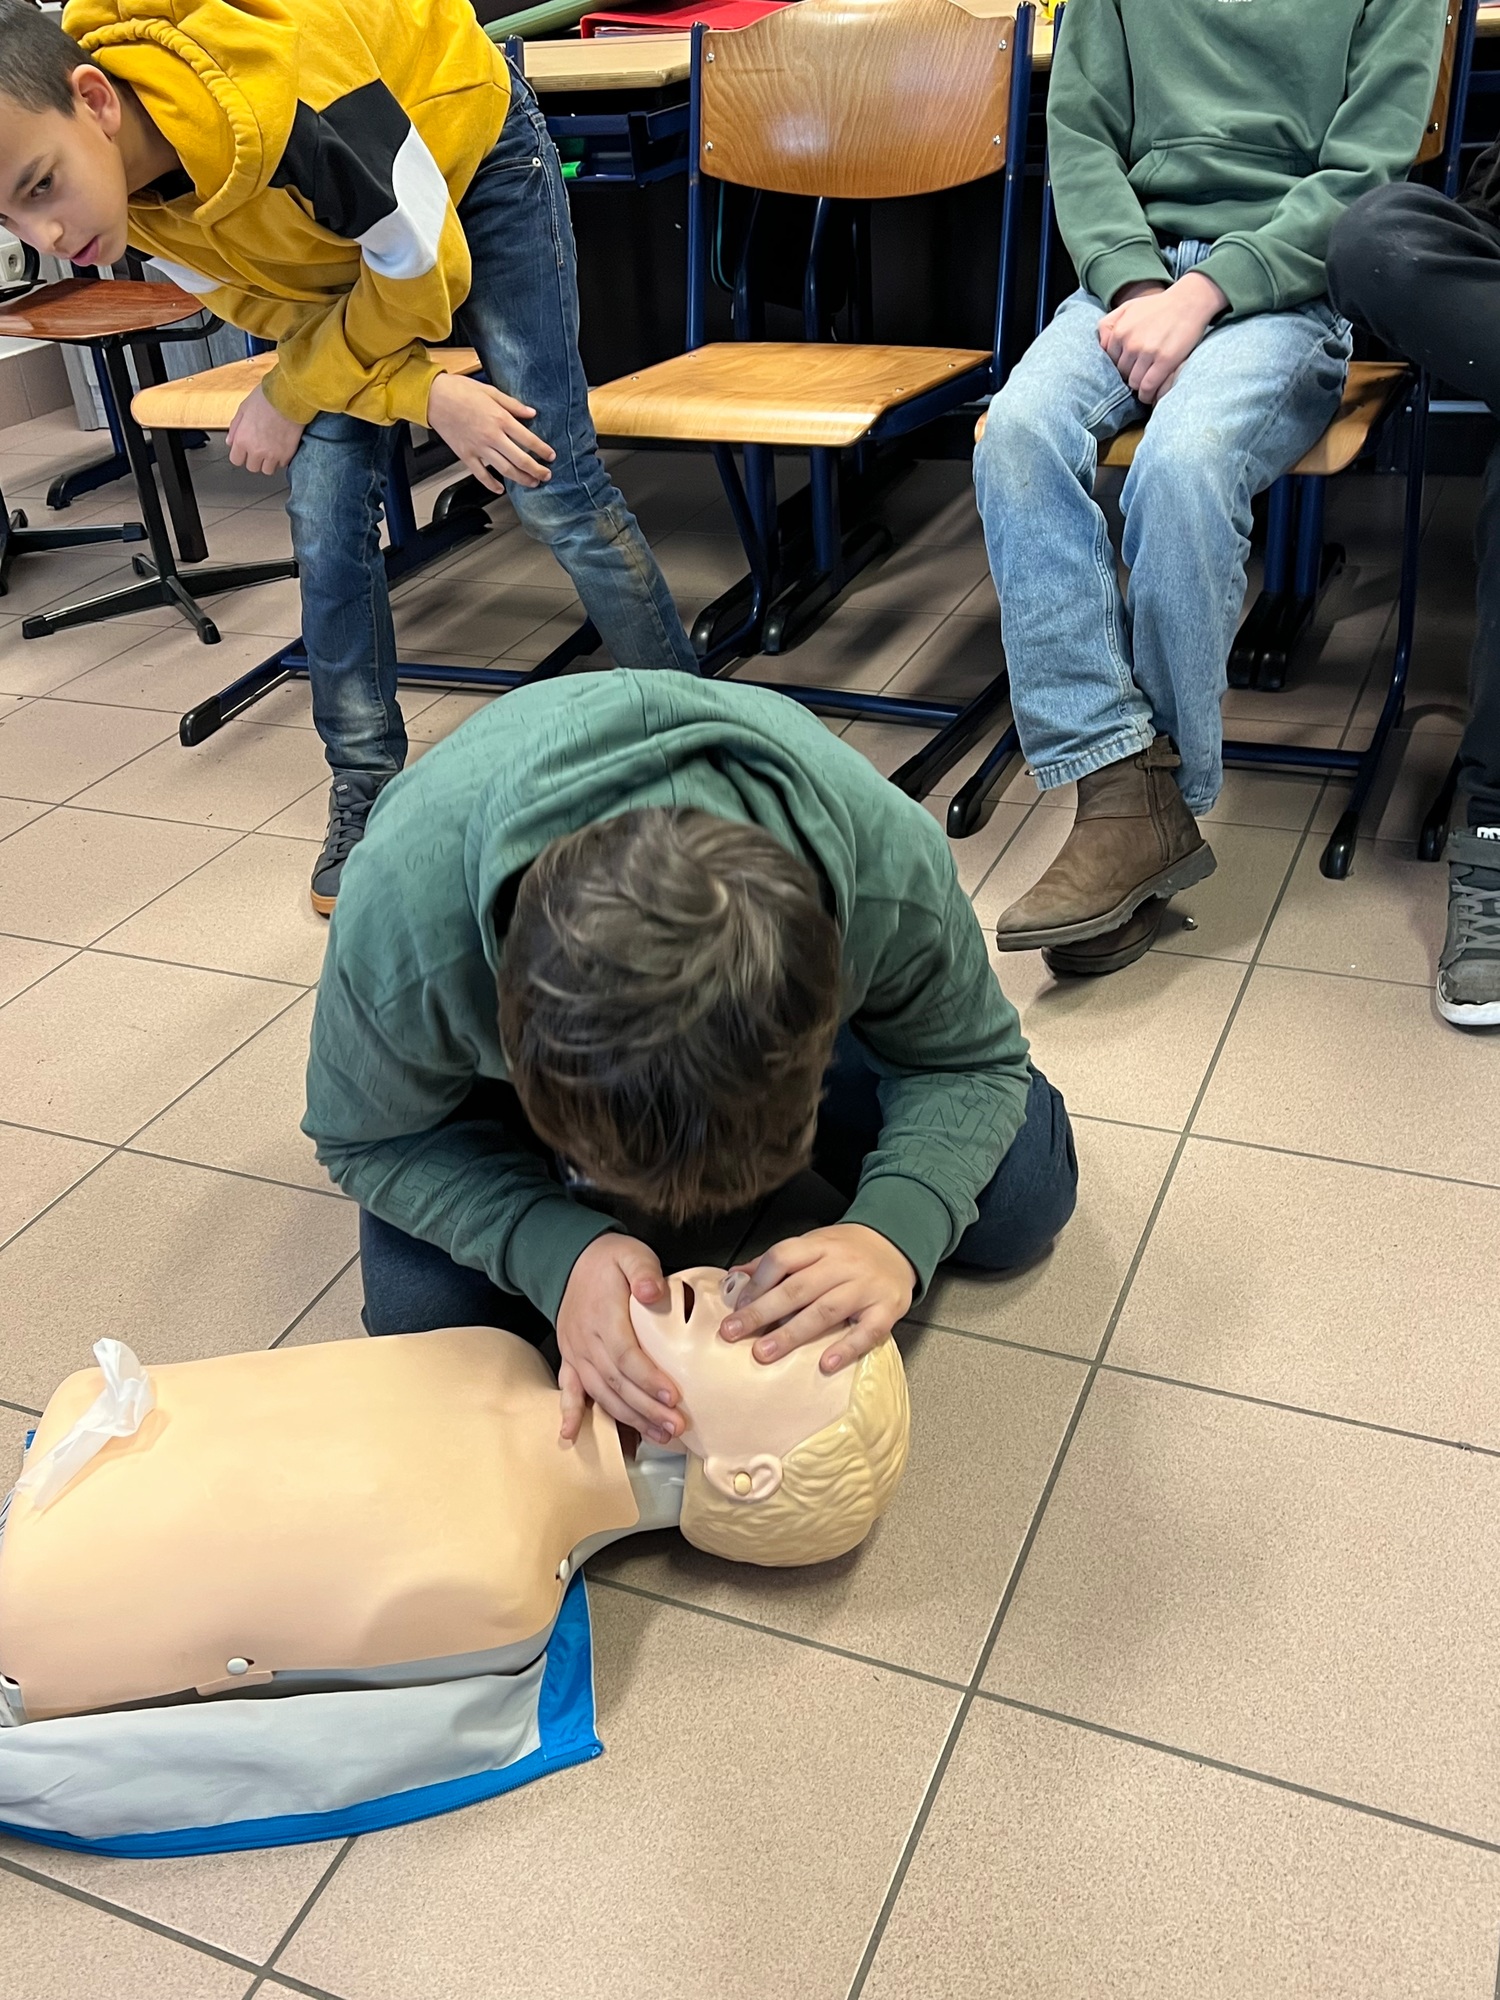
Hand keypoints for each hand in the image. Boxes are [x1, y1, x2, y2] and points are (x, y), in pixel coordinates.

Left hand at [226, 384, 304, 474]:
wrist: (290, 397)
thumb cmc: (268, 398)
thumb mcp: (244, 408)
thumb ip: (236, 427)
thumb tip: (230, 441)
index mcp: (243, 439)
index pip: (236, 460)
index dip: (240, 454)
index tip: (245, 450)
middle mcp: (257, 450)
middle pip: (252, 467)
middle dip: (255, 458)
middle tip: (260, 447)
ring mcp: (273, 454)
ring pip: (268, 470)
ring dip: (268, 461)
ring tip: (271, 449)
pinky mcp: (287, 454)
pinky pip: (282, 464)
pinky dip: (281, 458)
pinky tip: (281, 446)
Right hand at [426, 373, 555, 493]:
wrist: (433, 397)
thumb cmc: (459, 390)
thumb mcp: (491, 391)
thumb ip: (513, 405)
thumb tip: (531, 413)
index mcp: (500, 419)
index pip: (529, 439)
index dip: (543, 450)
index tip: (551, 456)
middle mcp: (492, 436)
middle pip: (521, 460)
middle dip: (537, 470)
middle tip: (546, 475)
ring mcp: (478, 448)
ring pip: (505, 470)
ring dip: (522, 479)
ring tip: (532, 483)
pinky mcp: (466, 455)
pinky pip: (481, 475)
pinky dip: (492, 485)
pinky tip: (501, 489)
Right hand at [555, 1234, 682, 1446]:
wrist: (570, 1260)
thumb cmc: (609, 1261)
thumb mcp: (632, 1254)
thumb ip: (644, 1271)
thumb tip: (652, 1293)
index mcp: (604, 1316)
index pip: (626, 1355)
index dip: (648, 1379)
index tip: (673, 1396)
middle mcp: (586, 1340)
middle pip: (616, 1382)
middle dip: (647, 1409)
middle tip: (676, 1426)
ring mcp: (575, 1352)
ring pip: (600, 1393)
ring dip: (628, 1418)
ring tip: (658, 1435)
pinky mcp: (570, 1358)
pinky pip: (567, 1389)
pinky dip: (570, 1413)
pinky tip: (571, 1436)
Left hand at [718, 1223, 916, 1373]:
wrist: (897, 1244)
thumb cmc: (847, 1251)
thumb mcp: (813, 1245)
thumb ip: (777, 1261)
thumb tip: (735, 1276)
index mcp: (820, 1246)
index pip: (783, 1258)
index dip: (757, 1283)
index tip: (736, 1307)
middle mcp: (842, 1264)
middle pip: (798, 1288)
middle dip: (762, 1312)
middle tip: (733, 1332)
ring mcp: (866, 1286)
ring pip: (826, 1310)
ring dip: (792, 1334)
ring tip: (764, 1352)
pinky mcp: (888, 1309)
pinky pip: (867, 1331)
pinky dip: (847, 1348)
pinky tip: (825, 1364)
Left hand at [1097, 271, 1226, 404]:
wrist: (1189, 301)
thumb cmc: (1158, 306)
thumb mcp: (1128, 307)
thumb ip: (1109, 325)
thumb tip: (1101, 347)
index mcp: (1119, 332)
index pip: (1111, 362)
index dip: (1121, 366)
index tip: (1130, 367)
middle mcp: (1130, 343)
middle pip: (1122, 374)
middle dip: (1130, 376)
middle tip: (1141, 375)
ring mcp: (1147, 352)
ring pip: (1134, 383)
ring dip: (1139, 387)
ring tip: (1146, 386)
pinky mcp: (1164, 361)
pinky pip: (1148, 387)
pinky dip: (1148, 395)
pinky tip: (1151, 395)